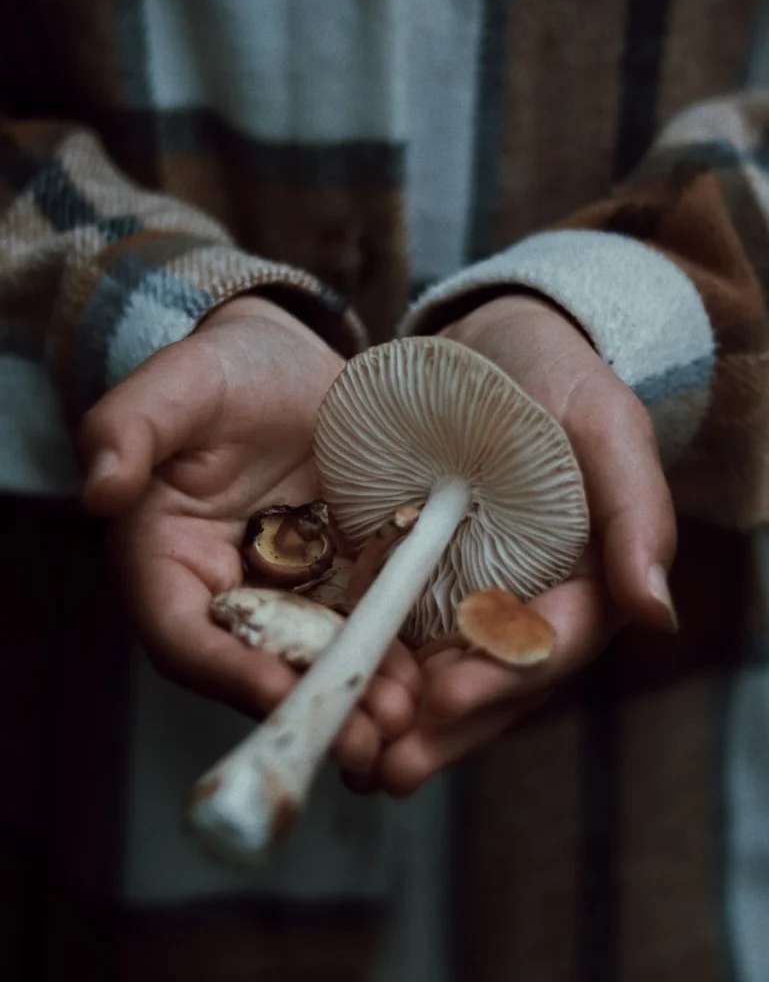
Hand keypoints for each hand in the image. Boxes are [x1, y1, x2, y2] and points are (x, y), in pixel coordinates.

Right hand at [79, 296, 419, 774]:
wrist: (295, 365)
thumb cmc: (226, 370)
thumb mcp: (179, 387)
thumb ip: (130, 429)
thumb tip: (99, 489)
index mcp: (169, 558)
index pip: (185, 633)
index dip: (226, 670)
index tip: (276, 689)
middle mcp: (226, 591)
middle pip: (260, 666)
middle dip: (310, 704)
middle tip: (362, 737)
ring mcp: (291, 591)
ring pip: (321, 657)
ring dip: (361, 694)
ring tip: (406, 717)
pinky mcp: (342, 579)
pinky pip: (367, 624)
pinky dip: (394, 653)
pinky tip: (430, 676)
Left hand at [373, 294, 676, 794]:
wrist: (488, 348)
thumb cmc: (555, 379)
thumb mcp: (605, 426)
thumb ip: (635, 510)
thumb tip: (658, 613)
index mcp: (583, 580)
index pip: (549, 645)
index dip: (501, 678)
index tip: (448, 700)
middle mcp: (526, 603)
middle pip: (490, 681)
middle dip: (441, 729)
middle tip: (385, 770)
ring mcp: (469, 597)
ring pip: (440, 674)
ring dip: (398, 721)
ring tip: (349, 757)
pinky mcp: (418, 578)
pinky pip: (395, 631)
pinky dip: (368, 666)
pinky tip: (327, 692)